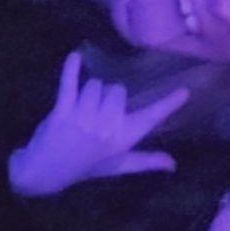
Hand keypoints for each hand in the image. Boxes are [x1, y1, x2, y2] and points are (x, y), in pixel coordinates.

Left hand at [9, 51, 188, 196]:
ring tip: (83, 106)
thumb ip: (146, 161)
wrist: (44, 173)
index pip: (150, 118)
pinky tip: (75, 57)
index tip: (184, 91)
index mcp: (122, 140)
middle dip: (110, 94)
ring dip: (91, 90)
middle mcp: (106, 128)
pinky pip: (69, 84)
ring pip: (96, 85)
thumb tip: (173, 164)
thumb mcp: (117, 166)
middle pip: (117, 90)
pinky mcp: (62, 111)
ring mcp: (83, 118)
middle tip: (99, 109)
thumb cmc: (85, 167)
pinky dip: (71, 69)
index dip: (168, 104)